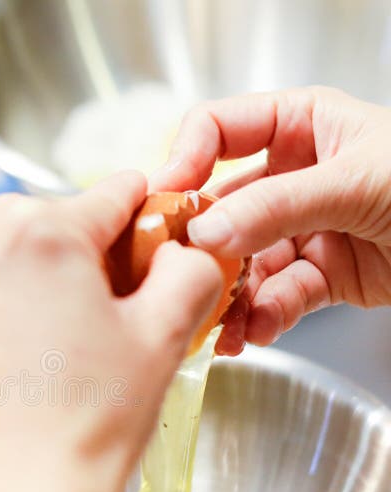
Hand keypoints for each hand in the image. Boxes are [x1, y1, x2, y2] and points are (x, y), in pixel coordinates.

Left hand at [0, 172, 221, 491]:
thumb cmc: (87, 421)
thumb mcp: (163, 335)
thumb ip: (191, 269)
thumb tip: (188, 248)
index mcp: (38, 231)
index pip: (116, 191)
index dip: (152, 218)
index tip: (164, 249)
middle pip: (61, 215)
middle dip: (98, 248)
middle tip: (123, 304)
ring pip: (19, 245)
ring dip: (55, 270)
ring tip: (80, 331)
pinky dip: (19, 293)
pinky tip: (41, 345)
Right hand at [150, 87, 390, 354]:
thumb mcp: (356, 181)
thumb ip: (276, 205)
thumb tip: (205, 232)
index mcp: (300, 127)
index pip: (217, 130)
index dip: (184, 160)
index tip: (165, 200)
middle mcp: (292, 178)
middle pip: (221, 209)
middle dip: (201, 249)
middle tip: (178, 279)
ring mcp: (302, 229)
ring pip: (244, 264)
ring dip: (227, 298)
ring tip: (217, 326)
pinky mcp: (319, 276)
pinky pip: (276, 298)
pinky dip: (262, 319)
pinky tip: (253, 334)